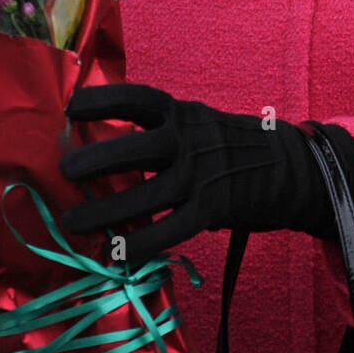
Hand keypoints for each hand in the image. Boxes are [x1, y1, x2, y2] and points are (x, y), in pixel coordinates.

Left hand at [58, 83, 337, 265]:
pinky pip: (171, 229)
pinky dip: (141, 243)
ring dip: (108, 210)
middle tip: (64, 170)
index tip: (70, 106)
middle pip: (138, 146)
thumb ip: (159, 133)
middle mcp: (190, 139)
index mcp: (181, 112)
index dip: (103, 99)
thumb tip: (103, 151)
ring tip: (73, 222)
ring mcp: (203, 174)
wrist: (289, 167)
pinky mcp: (214, 208)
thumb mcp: (196, 124)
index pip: (138, 98)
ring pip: (149, 194)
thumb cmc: (228, 145)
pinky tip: (116, 254)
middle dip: (98, 157)